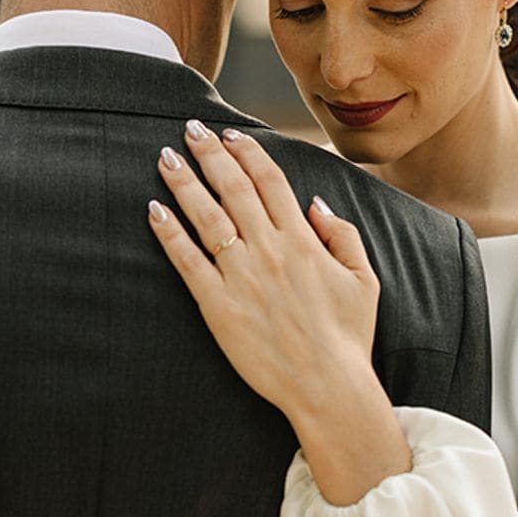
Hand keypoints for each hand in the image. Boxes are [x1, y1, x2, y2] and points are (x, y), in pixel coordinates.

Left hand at [148, 120, 410, 503]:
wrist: (327, 386)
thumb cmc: (348, 336)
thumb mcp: (363, 279)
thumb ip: (342, 234)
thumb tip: (316, 203)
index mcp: (302, 240)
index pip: (270, 181)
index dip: (248, 153)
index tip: (230, 134)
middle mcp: (269, 250)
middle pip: (233, 188)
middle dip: (209, 154)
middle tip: (189, 130)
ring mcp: (241, 277)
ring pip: (206, 217)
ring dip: (184, 183)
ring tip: (165, 158)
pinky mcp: (219, 306)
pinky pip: (187, 262)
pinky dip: (169, 234)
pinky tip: (154, 211)